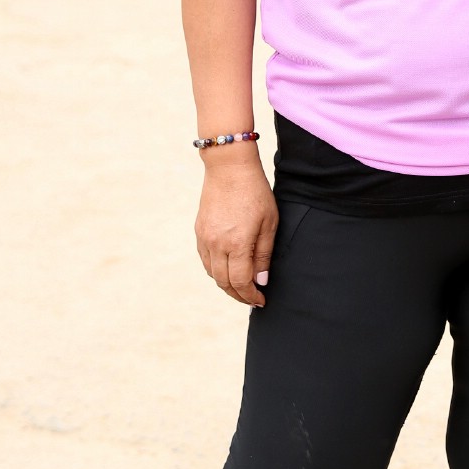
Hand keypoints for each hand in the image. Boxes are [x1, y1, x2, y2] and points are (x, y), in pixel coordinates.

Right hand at [195, 153, 277, 305]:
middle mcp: (217, 244)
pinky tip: (228, 269)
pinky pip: (205, 260)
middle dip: (239, 294)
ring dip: (226, 284)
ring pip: (212, 273)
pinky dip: (216, 270)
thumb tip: (261, 280)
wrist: (229, 167)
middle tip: (252, 298)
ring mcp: (205, 238)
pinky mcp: (199, 231)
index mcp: (237, 243)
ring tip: (241, 287)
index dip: (250, 295)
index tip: (261, 300)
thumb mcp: (269, 223)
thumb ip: (264, 254)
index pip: (241, 282)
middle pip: (224, 282)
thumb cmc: (255, 192)